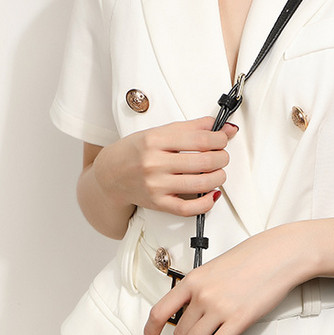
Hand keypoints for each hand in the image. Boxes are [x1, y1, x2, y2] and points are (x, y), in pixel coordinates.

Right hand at [93, 117, 237, 216]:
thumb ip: (191, 128)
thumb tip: (222, 126)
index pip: (200, 139)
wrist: (110, 176)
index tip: (223, 139)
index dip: (219, 139)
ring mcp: (156, 186)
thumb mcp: (158, 132)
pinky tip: (212, 194)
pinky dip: (207, 202)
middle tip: (222, 156)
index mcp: (155, 140)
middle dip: (222, 158)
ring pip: (201, 184)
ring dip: (219, 178)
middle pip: (204, 161)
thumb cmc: (135, 152)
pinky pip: (189, 208)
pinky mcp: (159, 204)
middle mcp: (154, 163)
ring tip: (219, 173)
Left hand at [143, 223, 312, 334]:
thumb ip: (199, 289)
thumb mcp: (214, 268)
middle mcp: (202, 295)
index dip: (150, 331)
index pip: (160, 312)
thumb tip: (190, 310)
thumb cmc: (252, 258)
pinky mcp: (237, 321)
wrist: (279, 255)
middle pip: (179, 332)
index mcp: (193, 280)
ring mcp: (219, 309)